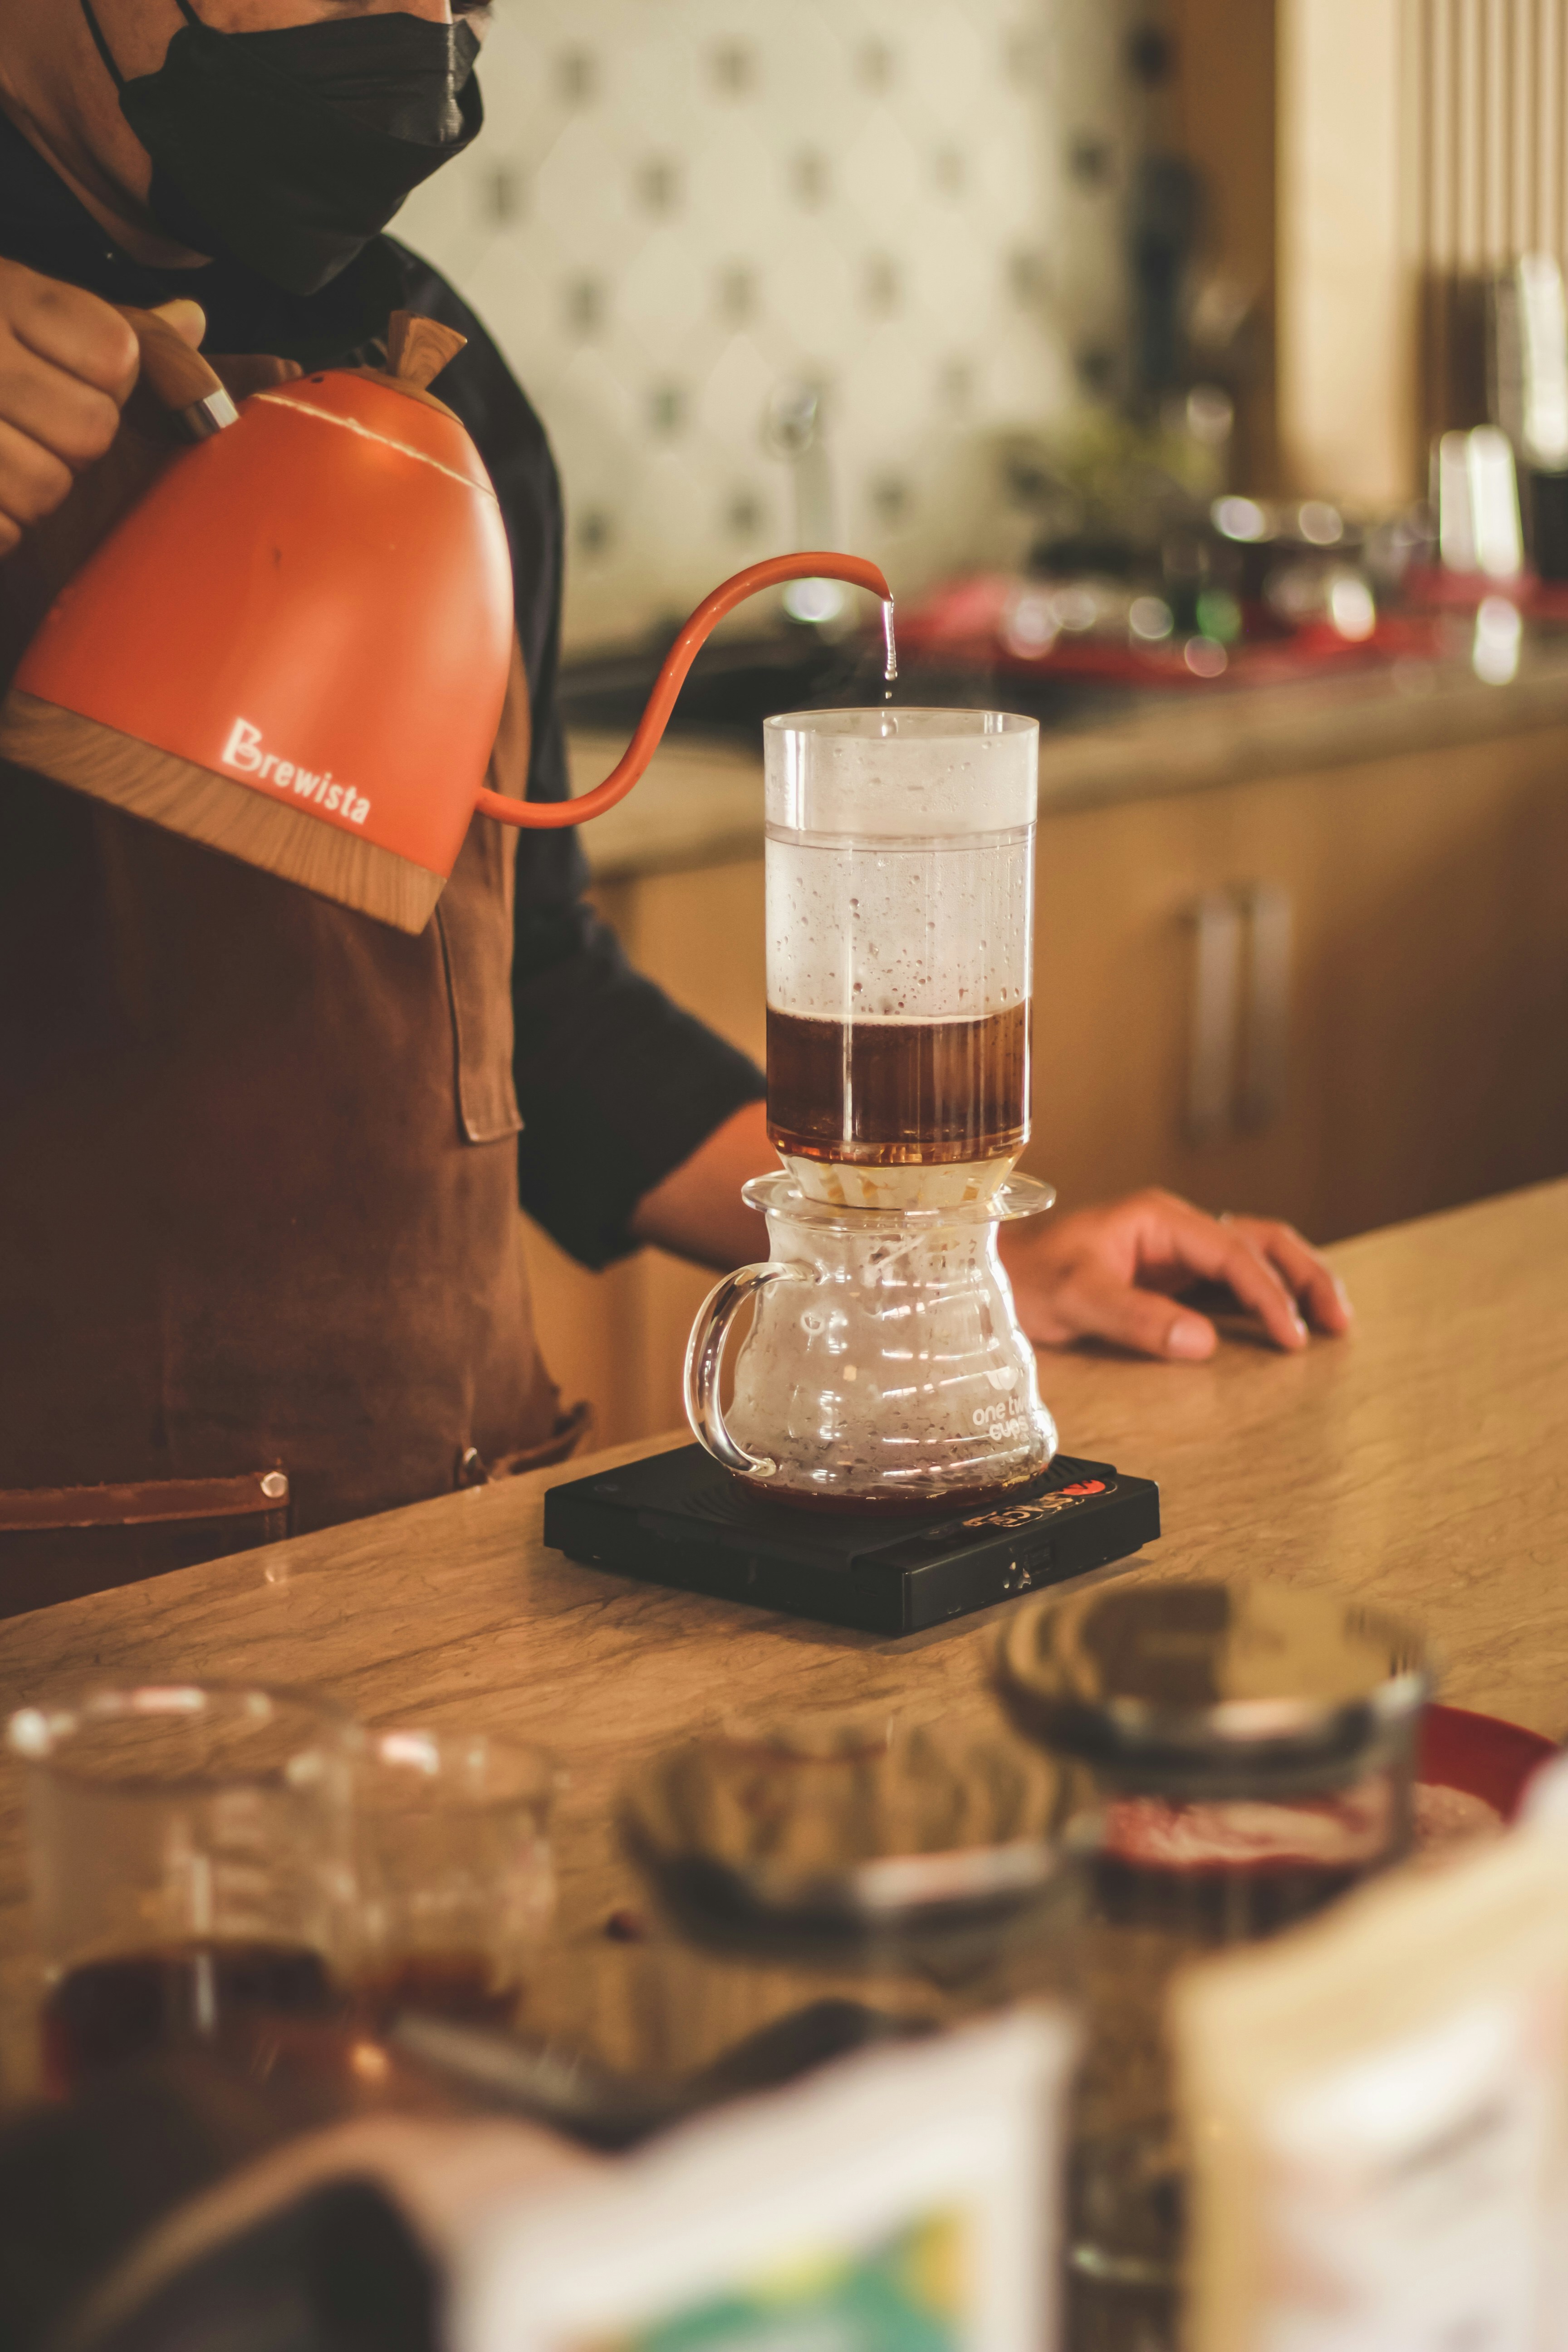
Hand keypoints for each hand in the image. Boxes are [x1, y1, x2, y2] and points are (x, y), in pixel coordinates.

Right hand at [0, 262, 200, 554]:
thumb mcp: (38, 324)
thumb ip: (123, 333)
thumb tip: (199, 323)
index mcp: (4, 293)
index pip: (118, 354)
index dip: (112, 379)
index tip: (82, 374)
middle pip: (91, 429)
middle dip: (72, 442)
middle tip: (27, 422)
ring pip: (44, 487)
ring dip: (29, 491)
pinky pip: (4, 529)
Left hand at [1000, 1186, 1352, 1361]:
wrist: (994, 1276)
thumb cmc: (1027, 1278)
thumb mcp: (1077, 1297)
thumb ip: (1139, 1318)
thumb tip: (1203, 1341)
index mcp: (1159, 1219)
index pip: (1233, 1254)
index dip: (1268, 1294)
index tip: (1292, 1335)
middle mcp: (1174, 1229)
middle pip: (1260, 1241)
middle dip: (1304, 1277)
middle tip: (1337, 1322)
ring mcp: (1175, 1253)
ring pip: (1254, 1256)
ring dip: (1294, 1283)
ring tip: (1330, 1322)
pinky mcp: (1171, 1279)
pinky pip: (1231, 1281)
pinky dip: (1264, 1298)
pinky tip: (1284, 1324)